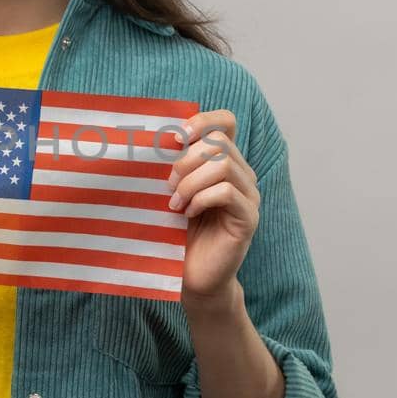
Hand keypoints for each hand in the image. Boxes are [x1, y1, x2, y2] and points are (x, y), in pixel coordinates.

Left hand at [166, 109, 259, 304]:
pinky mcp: (249, 218)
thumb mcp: (171, 193)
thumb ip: (171, 166)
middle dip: (186, 159)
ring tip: (175, 204)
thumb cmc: (178, 234)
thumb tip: (147, 139)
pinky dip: (201, 199)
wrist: (193, 277)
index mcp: (225, 162)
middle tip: (167, 185)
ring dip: (191, 182)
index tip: (175, 138)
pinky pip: (226, 192)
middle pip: (220, 141)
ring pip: (223, 165)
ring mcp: (249, 196)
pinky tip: (188, 214)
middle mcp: (242, 174)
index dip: (203, 120)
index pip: (226, 122)